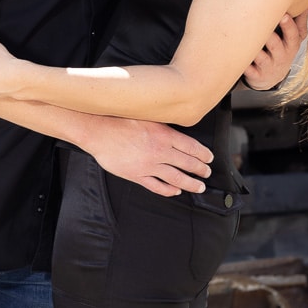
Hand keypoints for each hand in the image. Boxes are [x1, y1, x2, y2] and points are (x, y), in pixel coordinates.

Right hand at [83, 117, 213, 196]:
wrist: (98, 130)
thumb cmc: (119, 119)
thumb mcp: (146, 116)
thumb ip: (162, 126)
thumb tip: (177, 132)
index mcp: (163, 134)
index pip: (191, 147)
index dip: (203, 154)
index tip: (209, 158)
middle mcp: (159, 151)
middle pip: (187, 163)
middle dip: (200, 169)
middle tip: (207, 172)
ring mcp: (148, 165)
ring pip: (176, 178)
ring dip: (190, 183)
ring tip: (198, 187)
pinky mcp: (137, 175)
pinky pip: (157, 186)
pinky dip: (168, 190)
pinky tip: (175, 191)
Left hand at [240, 10, 307, 90]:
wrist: (272, 77)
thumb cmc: (282, 50)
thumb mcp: (294, 38)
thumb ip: (299, 20)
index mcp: (291, 45)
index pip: (293, 35)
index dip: (288, 26)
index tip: (283, 15)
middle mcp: (282, 56)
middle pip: (276, 45)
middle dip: (271, 37)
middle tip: (263, 26)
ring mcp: (269, 67)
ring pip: (261, 57)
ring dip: (255, 49)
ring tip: (246, 38)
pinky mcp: (257, 76)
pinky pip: (249, 71)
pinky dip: (244, 65)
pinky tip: (236, 58)